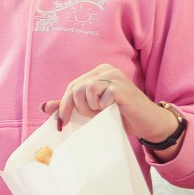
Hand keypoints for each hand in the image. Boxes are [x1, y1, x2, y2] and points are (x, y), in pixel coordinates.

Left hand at [42, 64, 183, 159]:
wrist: (149, 124)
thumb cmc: (122, 116)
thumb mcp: (92, 110)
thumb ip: (70, 106)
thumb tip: (43, 107)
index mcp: (98, 72)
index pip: (72, 87)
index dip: (63, 106)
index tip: (61, 124)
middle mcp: (106, 70)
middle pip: (75, 89)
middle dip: (77, 109)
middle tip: (91, 117)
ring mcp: (114, 77)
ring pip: (84, 91)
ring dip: (89, 109)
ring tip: (102, 113)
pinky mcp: (121, 88)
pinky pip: (99, 96)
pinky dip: (101, 108)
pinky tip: (111, 110)